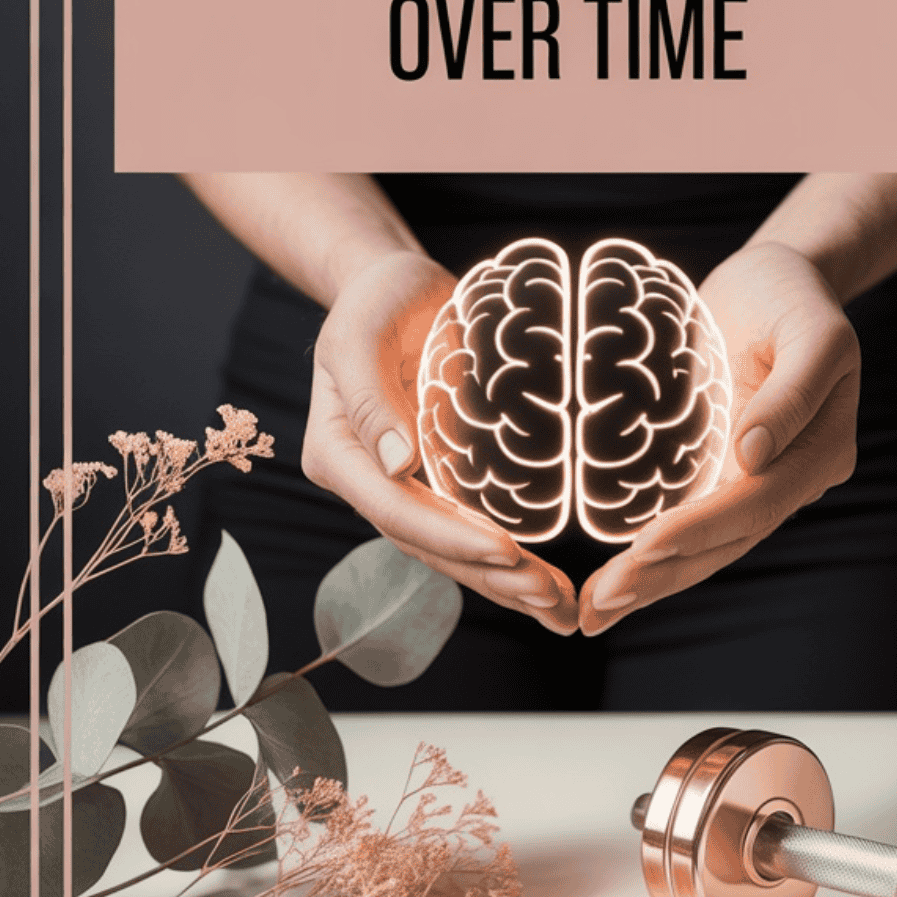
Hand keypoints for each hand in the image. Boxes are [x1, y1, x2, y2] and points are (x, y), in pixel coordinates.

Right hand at [301, 250, 578, 632]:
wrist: (395, 288)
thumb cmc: (376, 298)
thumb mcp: (361, 331)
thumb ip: (369, 393)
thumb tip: (396, 462)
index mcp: (338, 453)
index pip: (394, 510)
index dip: (450, 537)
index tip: (508, 551)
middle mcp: (367, 480)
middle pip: (425, 544)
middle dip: (488, 577)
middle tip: (549, 597)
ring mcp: (402, 485)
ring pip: (449, 551)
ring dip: (503, 585)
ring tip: (558, 609)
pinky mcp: (437, 479)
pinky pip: (468, 529)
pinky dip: (505, 561)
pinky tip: (546, 582)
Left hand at [577, 241, 860, 633]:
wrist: (778, 279)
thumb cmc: (795, 296)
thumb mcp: (814, 331)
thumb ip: (792, 392)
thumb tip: (753, 455)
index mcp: (820, 452)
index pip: (755, 505)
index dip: (700, 531)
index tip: (644, 549)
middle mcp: (788, 478)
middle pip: (726, 541)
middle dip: (664, 576)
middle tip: (603, 604)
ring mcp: (753, 479)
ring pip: (705, 545)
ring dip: (652, 581)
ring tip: (597, 612)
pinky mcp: (719, 469)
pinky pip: (687, 519)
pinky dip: (651, 553)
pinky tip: (613, 580)